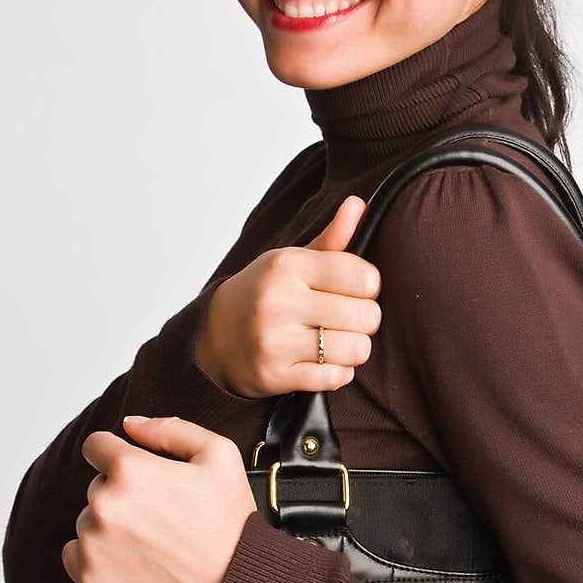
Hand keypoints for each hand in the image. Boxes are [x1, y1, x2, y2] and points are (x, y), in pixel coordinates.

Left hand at [61, 415, 256, 582]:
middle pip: (96, 485)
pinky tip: (130, 557)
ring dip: (111, 524)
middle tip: (160, 512)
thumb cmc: (230, 521)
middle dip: (122, 493)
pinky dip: (96, 554)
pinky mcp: (91, 577)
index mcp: (130, 469)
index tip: (137, 471)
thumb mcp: (218, 454)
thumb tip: (129, 424)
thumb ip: (169, 429)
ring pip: (88, 519)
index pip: (95, 446)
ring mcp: (95, 544)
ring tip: (151, 538)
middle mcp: (105, 505)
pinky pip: (74, 553)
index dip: (117, 453)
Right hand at [196, 194, 382, 398]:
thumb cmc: (263, 294)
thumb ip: (332, 238)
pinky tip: (321, 361)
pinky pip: (336, 379)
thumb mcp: (292, 261)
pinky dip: (338, 373)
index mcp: (286, 266)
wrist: (213, 337)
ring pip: (357, 350)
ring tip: (335, 341)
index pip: (364, 277)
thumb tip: (358, 203)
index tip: (354, 290)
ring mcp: (275, 341)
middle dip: (364, 319)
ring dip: (354, 348)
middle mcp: (278, 301)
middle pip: (367, 316)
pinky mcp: (275, 376)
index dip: (368, 286)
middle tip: (345, 318)